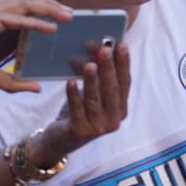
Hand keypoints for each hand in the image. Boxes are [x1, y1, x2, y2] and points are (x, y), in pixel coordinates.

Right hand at [0, 0, 72, 92]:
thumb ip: (14, 82)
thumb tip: (36, 88)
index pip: (20, 3)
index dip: (40, 5)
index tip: (59, 14)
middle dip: (49, 2)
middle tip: (70, 13)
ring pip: (24, 1)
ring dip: (47, 7)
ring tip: (66, 16)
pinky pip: (16, 19)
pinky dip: (35, 22)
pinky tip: (51, 28)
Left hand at [34, 44, 130, 161]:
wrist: (60, 140)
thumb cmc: (79, 112)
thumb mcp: (91, 93)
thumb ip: (97, 75)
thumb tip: (97, 48)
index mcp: (120, 109)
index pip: (125, 83)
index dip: (124, 64)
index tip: (122, 45)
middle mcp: (113, 119)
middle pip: (112, 90)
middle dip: (109, 68)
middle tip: (105, 50)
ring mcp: (97, 127)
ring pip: (95, 99)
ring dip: (92, 81)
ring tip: (89, 65)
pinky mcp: (79, 131)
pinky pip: (77, 109)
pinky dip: (73, 95)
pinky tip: (70, 82)